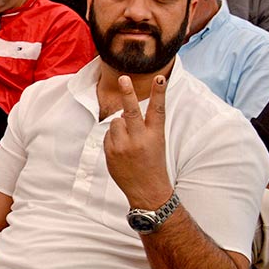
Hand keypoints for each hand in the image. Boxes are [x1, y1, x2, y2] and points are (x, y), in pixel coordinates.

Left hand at [104, 74, 172, 208]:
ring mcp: (124, 146)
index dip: (160, 93)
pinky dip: (113, 138)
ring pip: (115, 122)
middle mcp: (140, 139)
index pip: (158, 110)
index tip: (160, 77)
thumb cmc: (153, 164)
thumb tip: (123, 114)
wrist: (148, 191)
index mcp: (155, 136)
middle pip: (131, 111)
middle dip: (127, 93)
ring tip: (128, 142)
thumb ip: (142, 127)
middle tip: (124, 78)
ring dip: (119, 126)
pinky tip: (122, 151)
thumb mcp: (155, 144)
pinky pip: (108, 135)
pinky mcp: (111, 152)